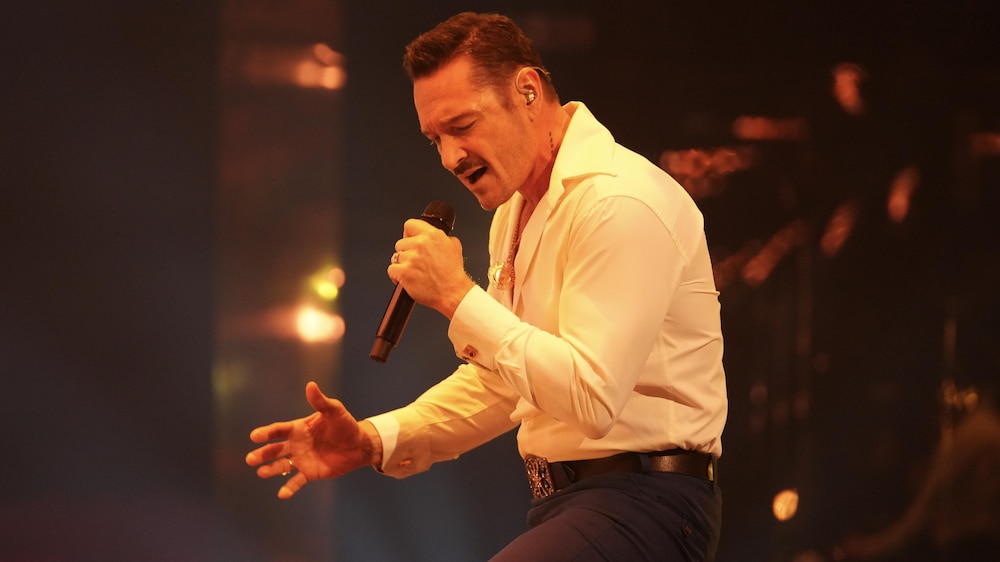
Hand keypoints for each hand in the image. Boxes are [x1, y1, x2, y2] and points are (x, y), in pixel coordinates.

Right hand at [245, 382, 375, 498]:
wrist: (358, 445)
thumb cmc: (345, 425)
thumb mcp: (334, 411)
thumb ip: (320, 402)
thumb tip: (310, 385)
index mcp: (298, 428)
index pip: (279, 430)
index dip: (266, 433)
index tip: (254, 436)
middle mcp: (296, 444)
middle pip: (275, 449)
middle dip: (263, 454)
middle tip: (250, 459)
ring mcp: (301, 459)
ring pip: (281, 465)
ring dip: (270, 470)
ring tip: (261, 473)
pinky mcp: (310, 473)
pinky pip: (297, 481)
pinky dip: (289, 488)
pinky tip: (282, 494)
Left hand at [388, 218, 475, 317]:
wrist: (453, 292)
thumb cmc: (453, 274)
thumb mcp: (454, 247)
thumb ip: (441, 237)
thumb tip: (433, 237)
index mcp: (432, 235)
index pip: (409, 225)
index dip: (408, 234)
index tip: (409, 240)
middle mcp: (420, 244)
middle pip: (400, 243)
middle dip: (406, 252)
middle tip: (415, 262)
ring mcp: (410, 258)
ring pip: (395, 257)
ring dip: (402, 264)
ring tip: (414, 272)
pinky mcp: (403, 272)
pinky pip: (391, 270)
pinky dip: (396, 276)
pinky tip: (406, 279)